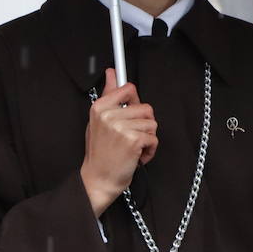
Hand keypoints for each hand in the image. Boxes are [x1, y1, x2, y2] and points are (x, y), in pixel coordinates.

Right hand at [80, 68, 157, 215]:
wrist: (98, 179)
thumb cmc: (100, 152)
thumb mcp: (98, 121)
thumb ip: (108, 96)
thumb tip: (112, 72)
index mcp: (100, 107)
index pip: (129, 88)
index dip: (135, 102)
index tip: (131, 112)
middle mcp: (109, 114)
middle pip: (146, 108)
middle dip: (143, 125)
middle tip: (130, 138)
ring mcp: (121, 127)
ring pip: (152, 123)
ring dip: (147, 138)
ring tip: (132, 148)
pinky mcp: (133, 140)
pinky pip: (154, 138)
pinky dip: (150, 150)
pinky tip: (136, 156)